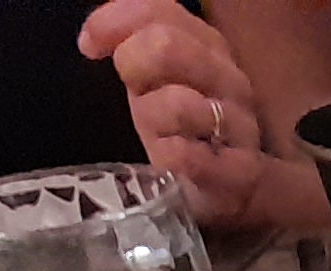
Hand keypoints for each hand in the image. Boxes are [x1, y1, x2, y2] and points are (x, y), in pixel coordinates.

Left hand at [78, 0, 265, 228]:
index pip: (161, 11)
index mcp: (210, 47)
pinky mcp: (241, 172)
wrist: (234, 192)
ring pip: (179, 103)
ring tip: (158, 137)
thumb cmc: (187, 131)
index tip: (89, 46)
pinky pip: (187, 156)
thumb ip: (134, 43)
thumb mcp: (158, 78)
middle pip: (168, 45)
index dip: (117, 20)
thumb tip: (92, 36)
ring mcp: (240, 125)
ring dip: (152, 121)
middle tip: (131, 93)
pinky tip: (169, 163)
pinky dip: (169, 158)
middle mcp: (230, 79)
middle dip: (133, 66)